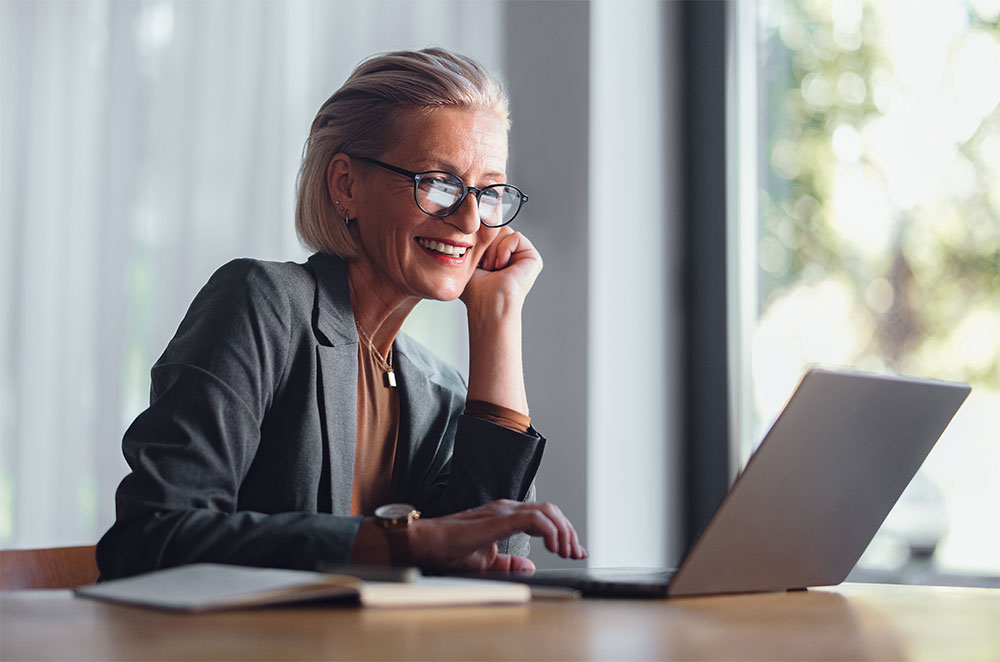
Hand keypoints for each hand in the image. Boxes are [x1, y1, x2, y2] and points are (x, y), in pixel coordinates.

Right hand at [410, 500, 586, 571]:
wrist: (427, 544)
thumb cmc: (449, 550)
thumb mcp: (486, 562)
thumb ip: (509, 563)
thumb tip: (530, 565)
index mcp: (506, 516)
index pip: (545, 518)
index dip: (564, 534)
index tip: (575, 552)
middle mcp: (508, 509)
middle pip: (552, 511)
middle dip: (569, 533)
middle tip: (576, 554)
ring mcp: (504, 511)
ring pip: (549, 511)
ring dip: (563, 532)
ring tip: (566, 552)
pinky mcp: (500, 518)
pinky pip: (536, 518)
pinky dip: (551, 532)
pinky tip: (553, 548)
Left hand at [461, 228, 542, 312]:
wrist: (487, 301)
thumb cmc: (476, 289)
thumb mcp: (469, 259)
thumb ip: (474, 240)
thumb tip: (475, 224)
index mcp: (497, 256)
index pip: (488, 232)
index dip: (479, 241)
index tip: (476, 260)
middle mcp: (510, 255)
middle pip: (496, 229)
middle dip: (486, 245)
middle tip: (485, 266)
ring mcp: (522, 256)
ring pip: (504, 231)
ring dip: (493, 250)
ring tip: (493, 268)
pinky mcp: (532, 257)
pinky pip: (515, 236)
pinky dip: (504, 250)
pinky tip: (502, 266)